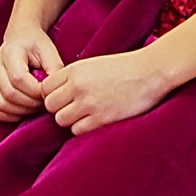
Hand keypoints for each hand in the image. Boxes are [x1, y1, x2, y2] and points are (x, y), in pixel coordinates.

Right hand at [0, 28, 61, 121]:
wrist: (21, 36)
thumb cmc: (36, 43)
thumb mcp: (49, 50)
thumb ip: (55, 69)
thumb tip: (56, 91)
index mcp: (9, 52)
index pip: (18, 79)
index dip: (36, 91)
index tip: (48, 92)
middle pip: (10, 94)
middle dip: (31, 103)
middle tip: (45, 101)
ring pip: (2, 105)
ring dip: (23, 111)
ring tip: (37, 104)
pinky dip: (11, 116)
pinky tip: (25, 109)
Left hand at [40, 49, 172, 135]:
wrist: (151, 71)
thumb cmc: (124, 67)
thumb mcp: (94, 65)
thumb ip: (74, 77)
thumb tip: (57, 94)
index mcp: (75, 70)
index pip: (45, 88)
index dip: (52, 94)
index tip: (63, 97)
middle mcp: (78, 86)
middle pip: (50, 105)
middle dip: (59, 108)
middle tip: (73, 108)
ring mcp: (89, 103)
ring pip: (61, 120)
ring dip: (70, 120)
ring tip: (85, 115)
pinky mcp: (101, 118)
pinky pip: (77, 130)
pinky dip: (83, 128)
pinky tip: (95, 121)